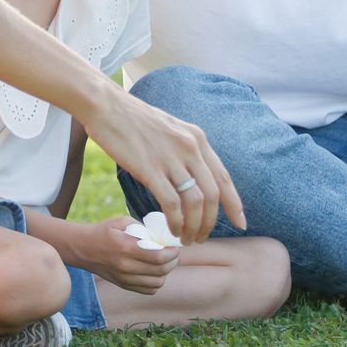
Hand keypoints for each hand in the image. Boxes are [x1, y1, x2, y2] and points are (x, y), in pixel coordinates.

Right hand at [76, 217, 179, 293]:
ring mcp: (124, 278)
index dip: (173, 252)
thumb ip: (142, 227)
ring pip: (157, 283)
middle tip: (173, 253)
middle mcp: (126, 266)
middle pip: (161, 271)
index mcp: (126, 248)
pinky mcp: (123, 285)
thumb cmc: (103, 231)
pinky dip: (156, 282)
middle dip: (173, 261)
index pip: (159, 257)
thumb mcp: (121, 221)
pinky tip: (154, 271)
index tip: (175, 246)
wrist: (82, 248)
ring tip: (165, 262)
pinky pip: (148, 290)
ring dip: (166, 273)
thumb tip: (161, 235)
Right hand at [83, 92, 243, 243]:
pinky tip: (172, 230)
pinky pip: (171, 203)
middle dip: (210, 223)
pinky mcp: (150, 168)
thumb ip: (185, 150)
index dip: (234, 204)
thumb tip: (193, 175)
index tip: (240, 223)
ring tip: (186, 239)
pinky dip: (175, 221)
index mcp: (198, 139)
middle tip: (202, 238)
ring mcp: (171, 158)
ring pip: (195, 202)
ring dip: (194, 227)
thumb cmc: (134, 119)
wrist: (106, 106)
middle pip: (213, 195)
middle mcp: (190, 148)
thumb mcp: (171, 130)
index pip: (224, 178)